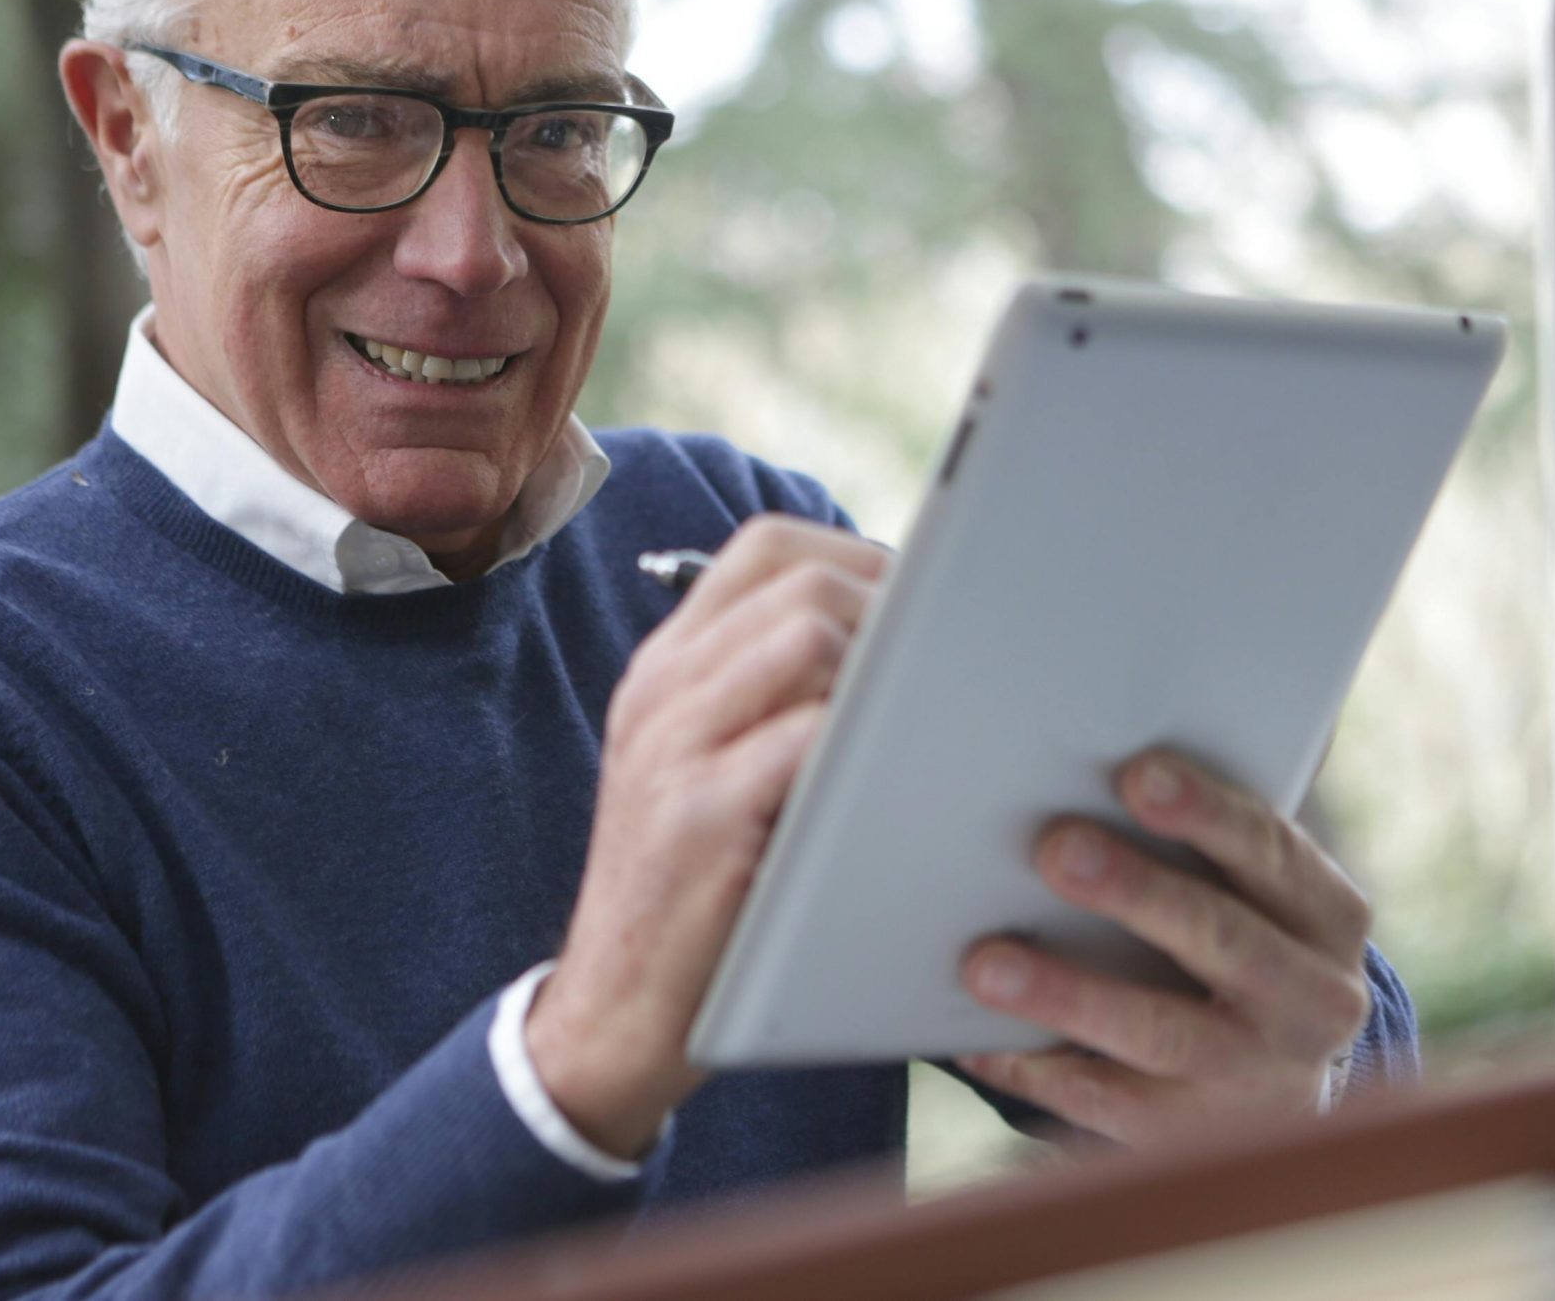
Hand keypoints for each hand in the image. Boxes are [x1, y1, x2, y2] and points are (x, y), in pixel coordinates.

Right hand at [526, 515, 889, 1156]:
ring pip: (807, 637)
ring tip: (919, 720)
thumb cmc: (694, 887)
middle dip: (891, 610)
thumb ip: (769, 696)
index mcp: (667, 666)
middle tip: (941, 669)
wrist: (613, 1007)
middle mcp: (662, 691)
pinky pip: (807, 736)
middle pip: (801, 580)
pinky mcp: (702, 817)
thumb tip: (896, 637)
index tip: (920, 606)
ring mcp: (674, 748)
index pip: (767, 547)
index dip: (860, 557)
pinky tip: (901, 776)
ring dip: (886, 669)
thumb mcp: (704, 768)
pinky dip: (870, 741)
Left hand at [954, 750, 1374, 1146]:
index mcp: (1327, 916)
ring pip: (1163, 1034)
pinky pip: (1110, 1105)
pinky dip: (1038, 1068)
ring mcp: (1260, 1076)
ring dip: (1071, 994)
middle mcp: (1314, 999)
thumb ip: (1204, 841)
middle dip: (1136, 893)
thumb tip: (1102, 767)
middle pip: (1223, 940)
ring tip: (986, 964)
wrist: (1282, 1082)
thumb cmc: (1240, 939)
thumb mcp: (1254, 892)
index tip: (1137, 774)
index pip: (1271, 852)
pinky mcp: (1199, 1137)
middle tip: (1055, 848)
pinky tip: (976, 1038)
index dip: (1206, 813)